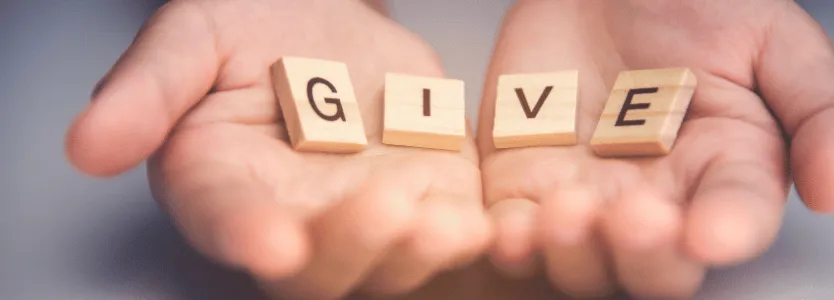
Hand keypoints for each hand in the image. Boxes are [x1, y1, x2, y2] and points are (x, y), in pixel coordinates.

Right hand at [65, 0, 490, 297]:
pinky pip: (446, 233)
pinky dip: (466, 236)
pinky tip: (487, 224)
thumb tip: (86, 148)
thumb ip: (147, 91)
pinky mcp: (424, 198)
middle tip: (384, 207)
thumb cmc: (254, 27)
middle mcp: (294, 216)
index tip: (269, 242)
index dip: (247, 237)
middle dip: (352, 247)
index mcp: (224, 183)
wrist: (329, 17)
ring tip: (448, 223)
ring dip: (418, 252)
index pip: (228, 222)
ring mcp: (364, 214)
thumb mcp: (195, 36)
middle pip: (318, 265)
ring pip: (387, 262)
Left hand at [478, 0, 833, 297]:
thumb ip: (817, 109)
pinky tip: (510, 233)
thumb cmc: (691, 9)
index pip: (734, 219)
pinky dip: (509, 245)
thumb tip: (833, 187)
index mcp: (725, 173)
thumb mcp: (772, 40)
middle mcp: (659, 202)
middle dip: (644, 255)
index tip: (710, 231)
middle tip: (637, 217)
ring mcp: (589, 201)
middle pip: (656, 269)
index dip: (724, 232)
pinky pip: (514, 236)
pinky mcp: (525, 188)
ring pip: (582, 264)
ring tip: (568, 211)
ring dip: (573, 254)